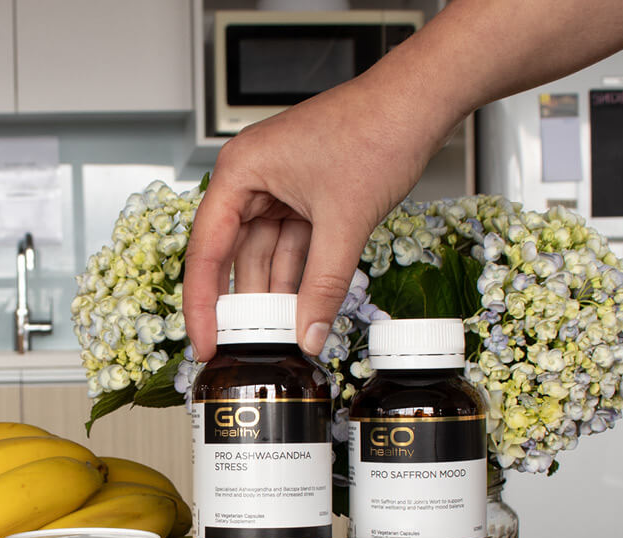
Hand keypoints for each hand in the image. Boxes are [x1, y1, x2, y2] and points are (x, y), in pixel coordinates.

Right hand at [182, 68, 444, 361]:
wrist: (420, 103)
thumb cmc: (377, 129)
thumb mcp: (344, 222)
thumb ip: (323, 286)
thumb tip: (309, 335)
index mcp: (240, 171)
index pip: (206, 251)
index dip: (202, 305)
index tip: (205, 344)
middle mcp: (251, 179)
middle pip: (231, 257)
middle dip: (241, 305)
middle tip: (239, 348)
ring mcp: (278, 189)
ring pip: (265, 256)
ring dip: (273, 296)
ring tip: (276, 338)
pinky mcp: (303, 199)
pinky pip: (291, 249)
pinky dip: (298, 279)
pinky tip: (300, 312)